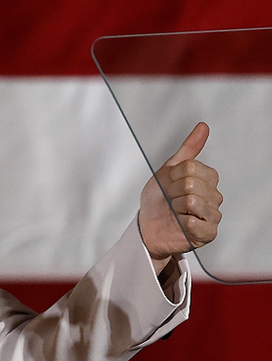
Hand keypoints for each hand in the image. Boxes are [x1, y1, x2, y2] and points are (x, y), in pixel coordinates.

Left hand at [138, 122, 222, 268]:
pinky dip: (181, 222)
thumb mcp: (169, 170)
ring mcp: (213, 215)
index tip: (169, 184)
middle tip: (170, 199)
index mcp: (207, 179)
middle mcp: (214, 196)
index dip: (173, 176)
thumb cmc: (159, 200)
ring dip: (175, 207)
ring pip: (192, 201)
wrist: (148, 226)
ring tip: (175, 211)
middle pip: (191, 183)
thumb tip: (202, 127)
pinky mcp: (208, 233)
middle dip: (173, 192)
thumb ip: (188, 149)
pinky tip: (180, 223)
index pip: (191, 168)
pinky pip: (194, 222)